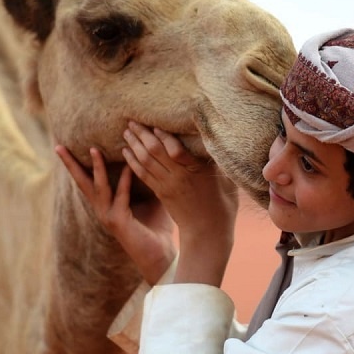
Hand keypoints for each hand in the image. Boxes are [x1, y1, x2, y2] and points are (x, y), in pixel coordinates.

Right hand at [55, 145, 175, 284]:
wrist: (162, 255)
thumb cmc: (157, 227)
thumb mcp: (150, 197)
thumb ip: (145, 178)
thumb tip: (150, 154)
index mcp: (107, 204)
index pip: (89, 180)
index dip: (78, 164)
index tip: (67, 146)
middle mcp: (103, 209)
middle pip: (82, 182)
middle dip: (71, 164)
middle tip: (59, 146)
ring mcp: (109, 216)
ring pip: (98, 187)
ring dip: (97, 167)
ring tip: (93, 149)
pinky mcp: (119, 222)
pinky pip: (121, 196)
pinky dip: (125, 181)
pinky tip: (129, 166)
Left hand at [122, 122, 238, 285]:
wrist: (208, 233)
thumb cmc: (223, 205)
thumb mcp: (227, 180)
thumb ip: (218, 161)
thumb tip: (218, 140)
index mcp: (196, 172)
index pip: (175, 149)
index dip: (163, 136)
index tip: (155, 123)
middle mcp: (178, 177)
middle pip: (155, 152)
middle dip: (142, 135)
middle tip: (132, 120)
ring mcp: (167, 186)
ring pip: (145, 161)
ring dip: (134, 145)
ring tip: (127, 131)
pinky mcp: (161, 193)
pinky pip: (143, 174)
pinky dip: (132, 161)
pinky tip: (126, 151)